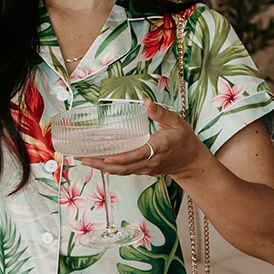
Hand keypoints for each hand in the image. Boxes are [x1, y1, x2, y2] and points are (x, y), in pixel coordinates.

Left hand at [76, 101, 206, 179]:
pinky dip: (109, 168)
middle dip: (101, 164)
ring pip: (121, 171)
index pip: (137, 155)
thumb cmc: (183, 140)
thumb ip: (160, 113)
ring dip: (102, 167)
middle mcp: (150, 161)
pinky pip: (124, 171)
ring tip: (84, 160)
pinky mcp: (142, 170)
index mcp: (158, 147)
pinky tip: (97, 162)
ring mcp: (145, 168)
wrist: (190, 161)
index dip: (121, 158)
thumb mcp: (176, 122)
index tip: (107, 158)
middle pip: (123, 166)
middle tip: (83, 159)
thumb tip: (146, 102)